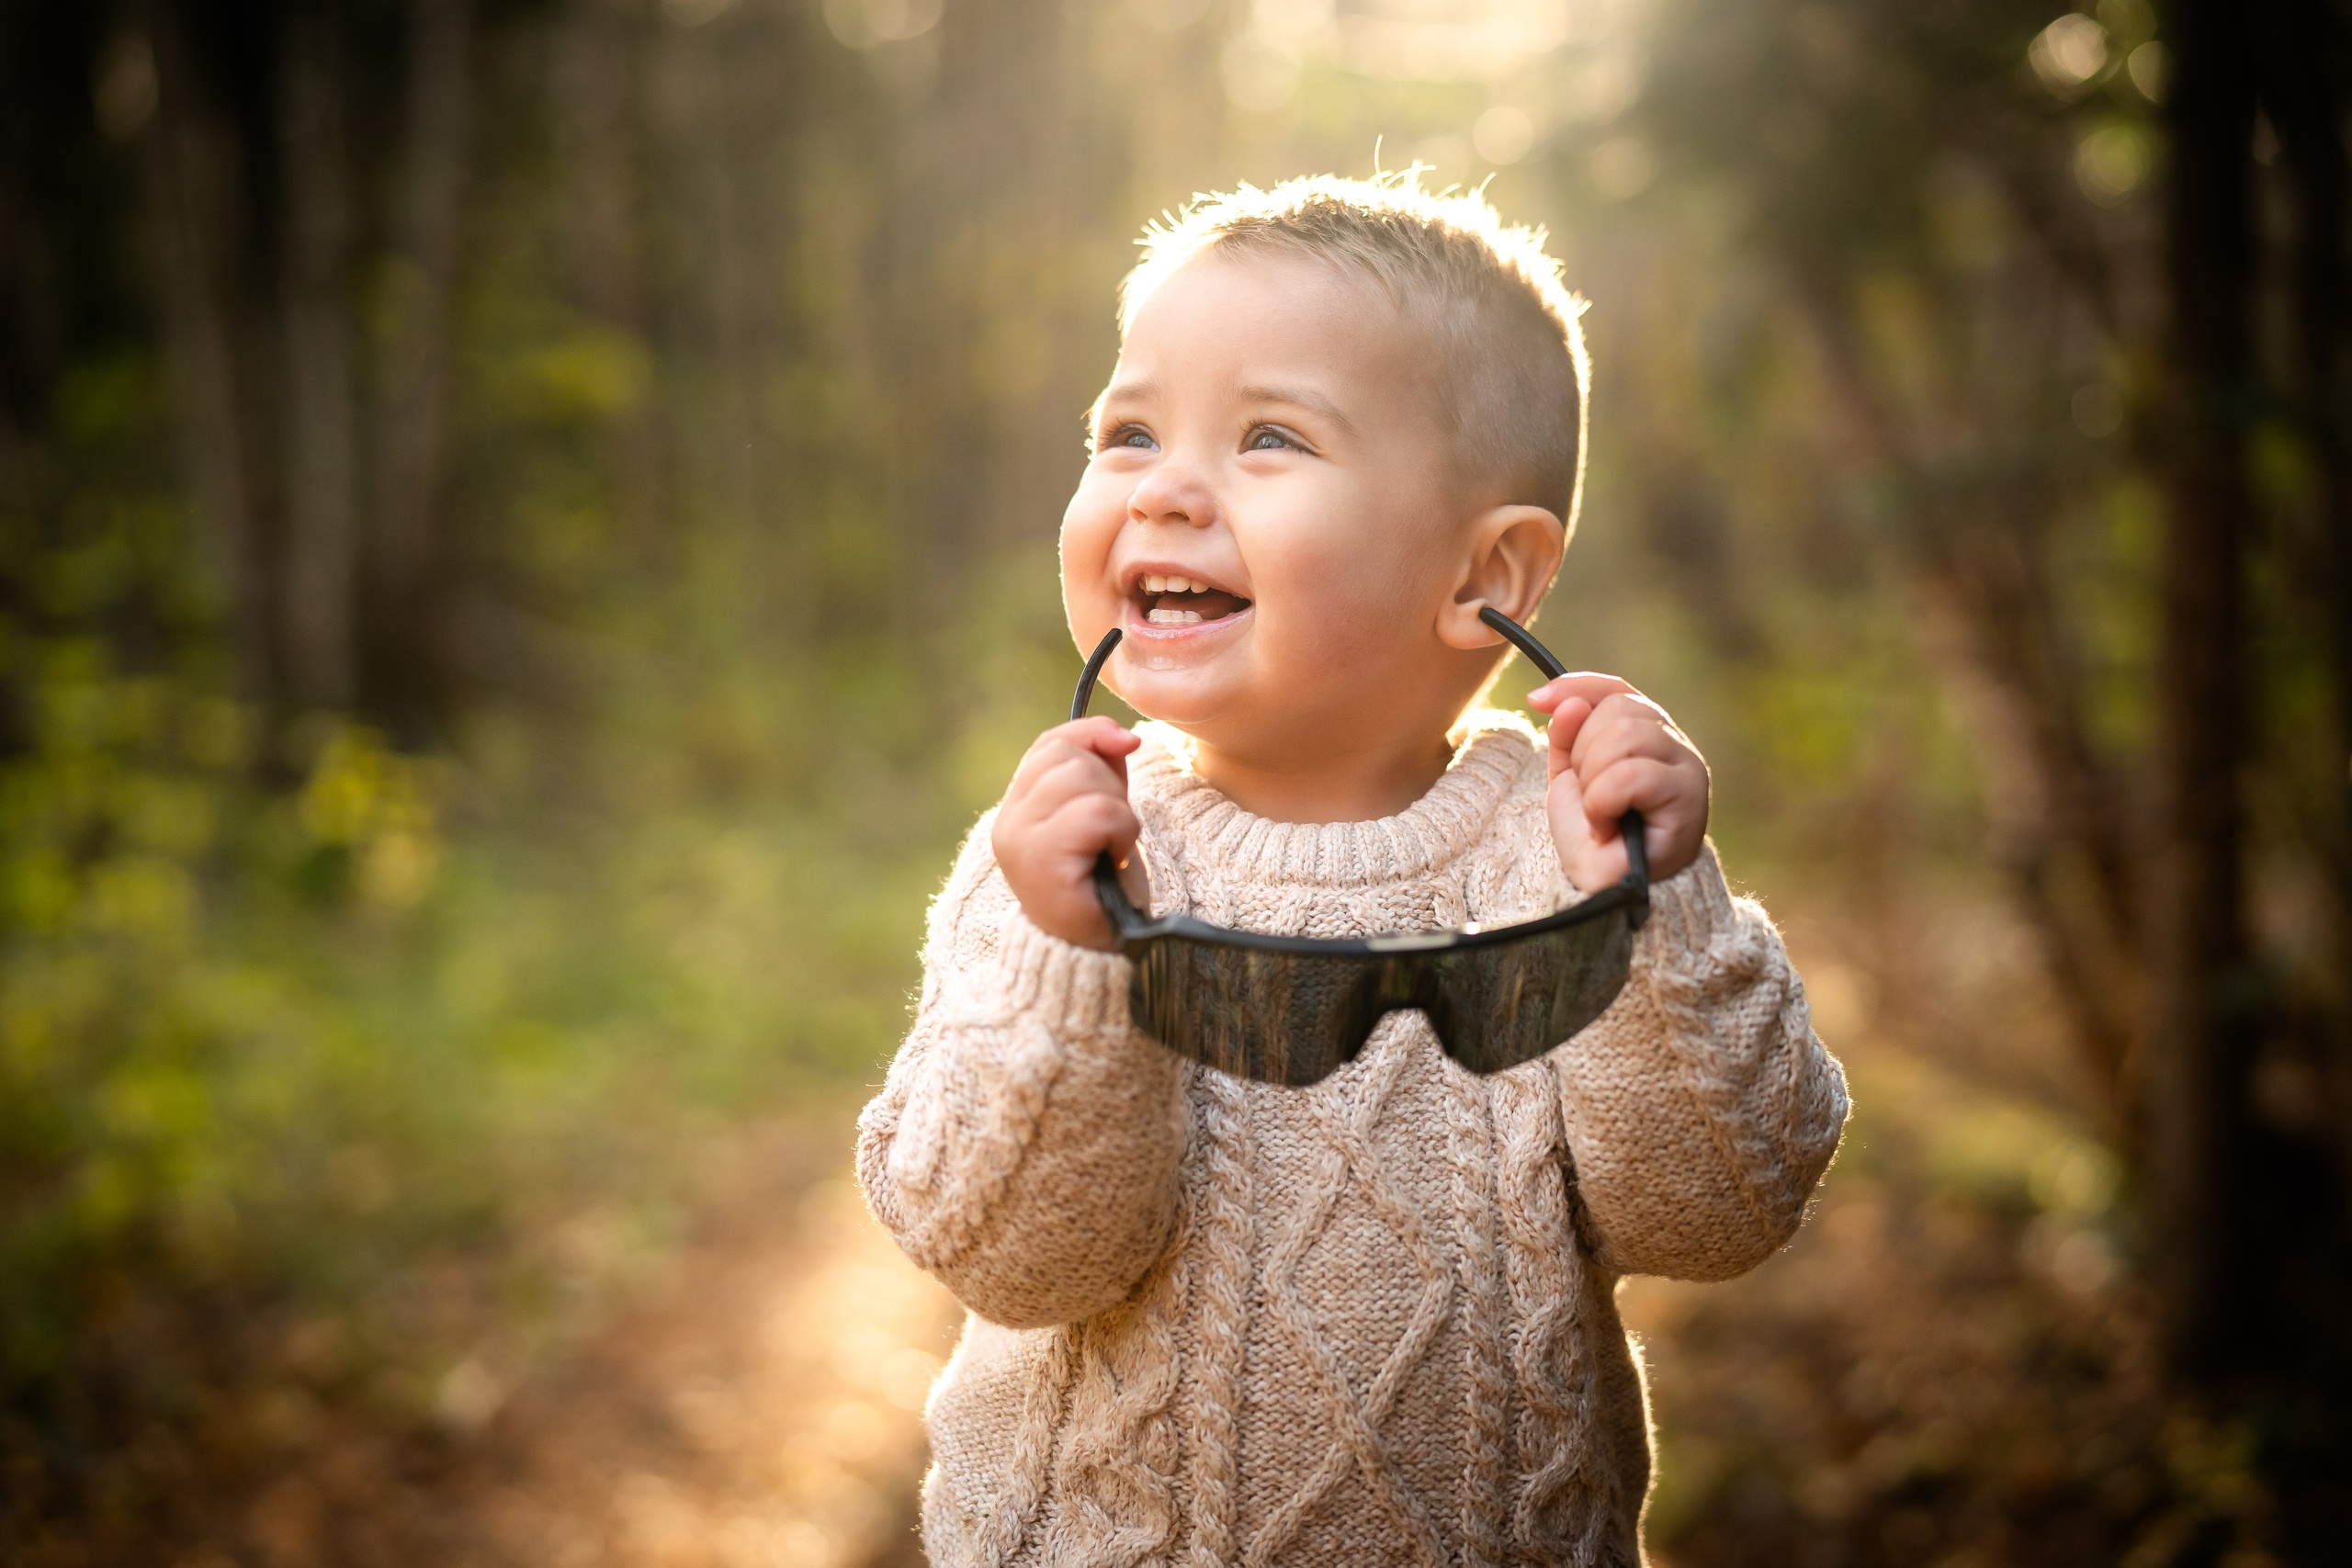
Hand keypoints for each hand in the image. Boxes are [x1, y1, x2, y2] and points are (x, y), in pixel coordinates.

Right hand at [991, 717, 1152, 950]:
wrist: (1098, 953)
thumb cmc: (1102, 886)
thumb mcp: (1101, 813)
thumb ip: (1102, 767)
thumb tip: (1125, 734)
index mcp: (1016, 809)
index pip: (1049, 744)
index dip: (1091, 736)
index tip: (1129, 746)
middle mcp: (1008, 822)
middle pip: (1066, 756)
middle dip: (1107, 784)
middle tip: (1110, 832)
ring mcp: (1020, 841)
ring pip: (1082, 778)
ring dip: (1118, 811)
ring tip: (1110, 847)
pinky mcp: (1042, 861)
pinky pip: (1097, 812)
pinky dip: (1121, 831)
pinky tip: (1114, 858)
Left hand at [1526, 674, 1709, 891]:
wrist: (1606, 888)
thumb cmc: (1596, 837)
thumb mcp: (1570, 778)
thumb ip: (1567, 735)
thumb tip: (1563, 701)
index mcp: (1648, 736)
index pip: (1616, 690)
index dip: (1576, 688)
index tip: (1535, 700)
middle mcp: (1674, 745)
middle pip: (1618, 710)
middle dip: (1583, 753)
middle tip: (1587, 796)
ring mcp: (1686, 767)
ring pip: (1624, 735)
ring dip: (1593, 779)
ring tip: (1598, 813)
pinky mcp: (1688, 795)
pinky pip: (1629, 773)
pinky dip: (1603, 801)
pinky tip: (1607, 825)